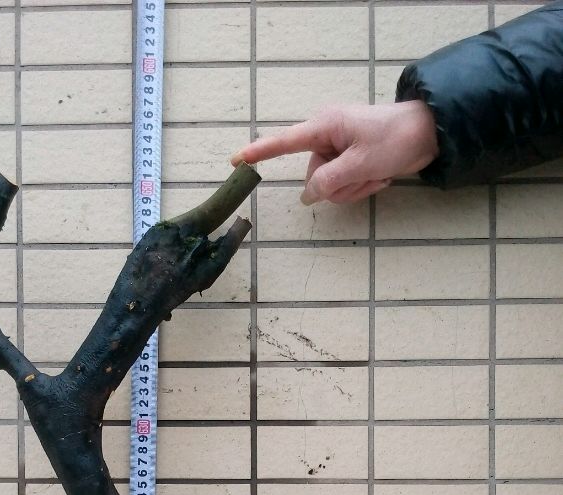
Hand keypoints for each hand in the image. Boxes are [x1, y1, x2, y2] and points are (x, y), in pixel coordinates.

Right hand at [231, 101, 438, 204]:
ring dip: (354, 188)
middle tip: (366, 177)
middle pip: (315, 176)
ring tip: (377, 176)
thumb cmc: (396, 139)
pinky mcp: (352, 160)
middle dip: (339, 186)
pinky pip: (345, 185)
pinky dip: (361, 187)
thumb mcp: (361, 164)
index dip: (260, 152)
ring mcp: (340, 150)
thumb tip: (308, 196)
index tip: (236, 160)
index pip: (285, 142)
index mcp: (325, 127)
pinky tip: (381, 177)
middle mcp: (328, 137)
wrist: (431, 135)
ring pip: (331, 185)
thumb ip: (329, 181)